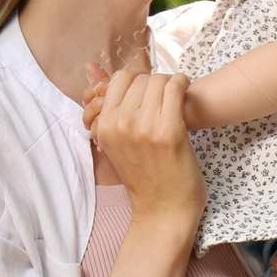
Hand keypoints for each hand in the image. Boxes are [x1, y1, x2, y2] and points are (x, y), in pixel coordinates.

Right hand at [86, 56, 204, 224]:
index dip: (138, 82)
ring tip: (176, 98)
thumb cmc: (144, 176)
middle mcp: (120, 124)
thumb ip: (108, 109)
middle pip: (141, 78)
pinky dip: (183, 84)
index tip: (149, 94)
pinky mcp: (169, 130)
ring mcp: (144, 127)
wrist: (163, 210)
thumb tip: (90, 66)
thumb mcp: (116, 143)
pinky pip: (175, 87)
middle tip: (165, 99)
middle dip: (155, 84)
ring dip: (171, 84)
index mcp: (104, 126)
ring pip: (159, 80)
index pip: (120, 79)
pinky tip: (186, 93)